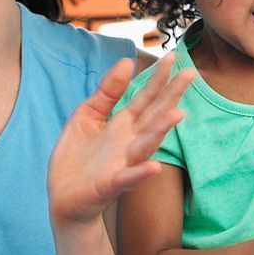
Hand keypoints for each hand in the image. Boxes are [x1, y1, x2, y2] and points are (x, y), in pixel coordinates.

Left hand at [48, 56, 194, 226]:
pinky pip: (127, 179)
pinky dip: (140, 173)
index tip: (173, 55)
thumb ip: (107, 92)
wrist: (63, 199)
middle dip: (171, 96)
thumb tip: (126, 62)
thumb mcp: (88, 115)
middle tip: (190, 74)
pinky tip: (153, 166)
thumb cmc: (77, 158)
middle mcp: (129, 142)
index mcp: (123, 124)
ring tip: (177, 114)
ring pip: (146, 145)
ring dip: (161, 131)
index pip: (145, 97)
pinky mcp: (109, 185)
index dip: (158, 77)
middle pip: (154, 116)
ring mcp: (122, 164)